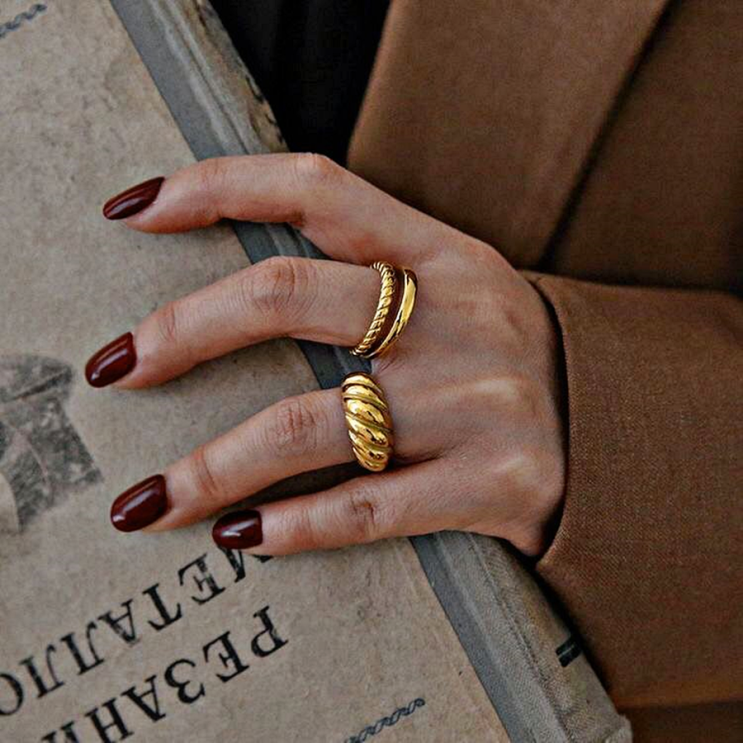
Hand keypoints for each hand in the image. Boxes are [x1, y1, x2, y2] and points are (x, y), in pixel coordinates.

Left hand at [89, 154, 565, 556]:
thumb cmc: (503, 357)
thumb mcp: (455, 292)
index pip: (317, 189)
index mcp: (444, 254)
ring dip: (213, 466)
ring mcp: (477, 403)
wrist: (619, 432)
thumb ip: (368, 283)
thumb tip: (234, 304)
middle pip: (288, 298)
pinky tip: (240, 537)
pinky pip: (368, 509)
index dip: (220, 187)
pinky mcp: (495, 485)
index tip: (137, 212)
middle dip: (182, 331)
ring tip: (148, 502)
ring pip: (312, 422)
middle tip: (116, 368)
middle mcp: (458, 316)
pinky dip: (292, 525)